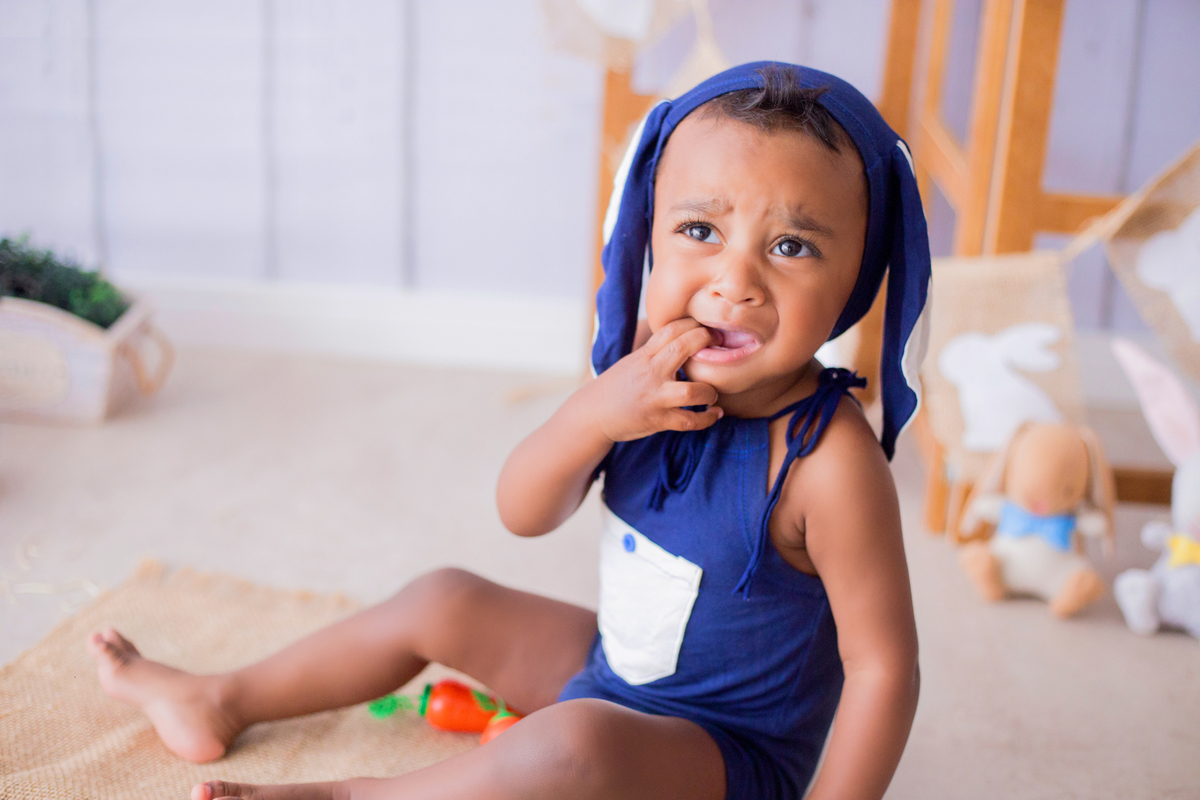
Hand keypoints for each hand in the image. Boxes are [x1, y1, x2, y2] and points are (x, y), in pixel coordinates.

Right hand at [587, 318, 722, 441]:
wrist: (594, 413)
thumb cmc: (618, 385)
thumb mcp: (634, 361)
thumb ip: (657, 351)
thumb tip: (684, 336)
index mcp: (644, 356)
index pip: (670, 329)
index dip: (693, 324)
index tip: (708, 327)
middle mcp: (650, 374)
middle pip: (682, 348)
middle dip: (705, 342)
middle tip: (721, 346)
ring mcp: (655, 398)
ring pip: (690, 391)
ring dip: (709, 391)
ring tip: (714, 392)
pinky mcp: (658, 420)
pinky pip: (689, 421)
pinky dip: (707, 419)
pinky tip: (715, 414)